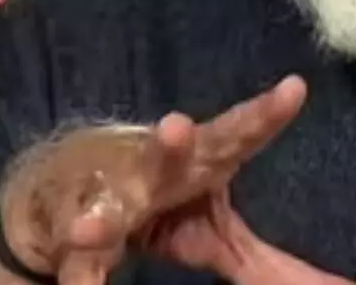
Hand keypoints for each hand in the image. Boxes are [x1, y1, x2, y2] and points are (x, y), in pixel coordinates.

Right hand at [0, 75, 348, 284]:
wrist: (59, 200)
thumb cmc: (154, 199)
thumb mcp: (206, 224)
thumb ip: (254, 254)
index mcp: (198, 161)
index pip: (238, 134)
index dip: (266, 115)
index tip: (296, 89)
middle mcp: (152, 169)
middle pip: (166, 155)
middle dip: (172, 144)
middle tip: (176, 127)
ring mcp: (107, 198)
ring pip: (107, 206)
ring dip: (100, 218)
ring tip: (88, 229)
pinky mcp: (70, 232)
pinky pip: (79, 260)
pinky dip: (80, 274)